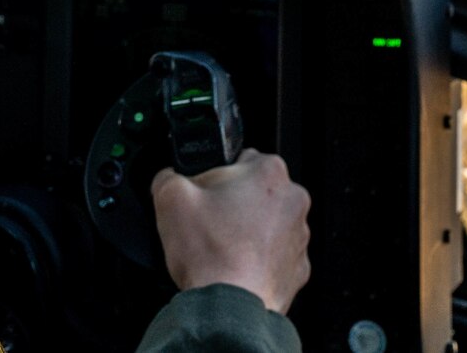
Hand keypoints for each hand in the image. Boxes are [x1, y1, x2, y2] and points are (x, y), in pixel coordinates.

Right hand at [151, 149, 311, 313]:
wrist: (229, 308)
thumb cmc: (210, 256)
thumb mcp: (170, 198)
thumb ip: (167, 175)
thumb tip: (168, 176)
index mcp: (268, 171)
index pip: (238, 157)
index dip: (213, 176)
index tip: (203, 195)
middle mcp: (292, 199)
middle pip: (254, 191)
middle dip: (231, 203)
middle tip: (208, 223)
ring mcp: (299, 235)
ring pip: (266, 223)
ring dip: (246, 231)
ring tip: (220, 248)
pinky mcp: (297, 267)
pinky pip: (273, 254)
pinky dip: (256, 258)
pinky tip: (234, 266)